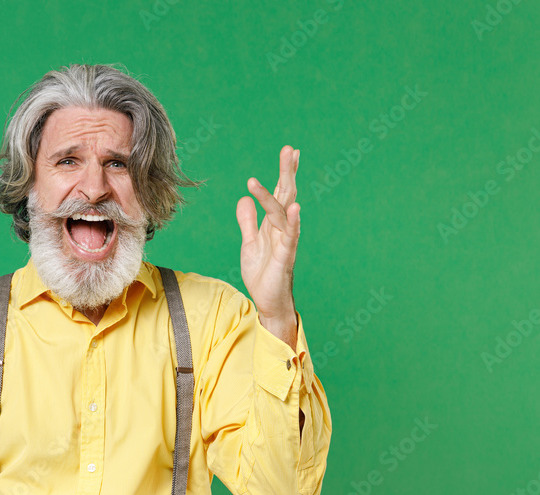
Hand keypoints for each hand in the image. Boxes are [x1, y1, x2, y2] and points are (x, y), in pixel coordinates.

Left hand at [236, 145, 300, 327]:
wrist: (268, 301)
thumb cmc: (263, 273)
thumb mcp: (249, 243)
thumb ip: (248, 222)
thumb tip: (244, 200)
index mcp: (273, 224)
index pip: (279, 193)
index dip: (284, 173)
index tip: (291, 152)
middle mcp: (281, 228)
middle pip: (285, 195)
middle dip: (288, 172)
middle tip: (290, 149)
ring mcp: (285, 240)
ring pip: (283, 210)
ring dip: (280, 191)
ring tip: (282, 171)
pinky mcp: (285, 254)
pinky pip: (290, 235)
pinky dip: (292, 220)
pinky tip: (295, 207)